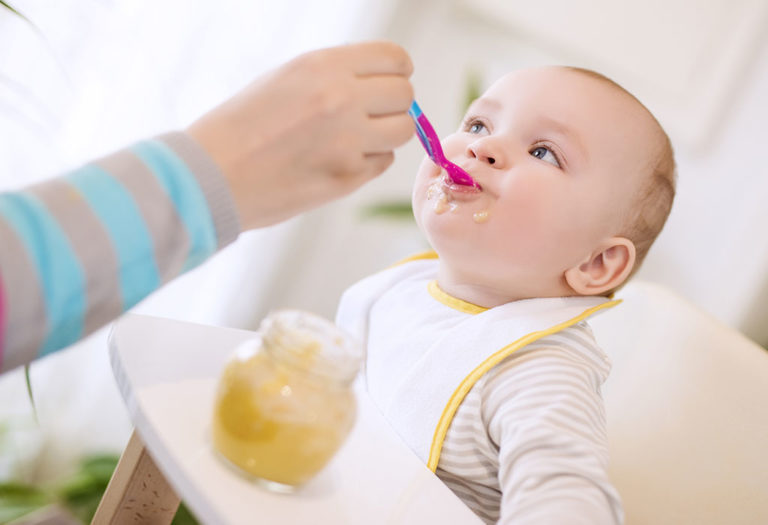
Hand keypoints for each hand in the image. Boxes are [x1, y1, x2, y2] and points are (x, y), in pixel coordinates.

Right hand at [188, 41, 413, 229]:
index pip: (395, 59)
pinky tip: (338, 160)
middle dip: (393, 103)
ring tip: (357, 138)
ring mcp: (348, 142)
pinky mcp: (347, 178)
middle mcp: (341, 99)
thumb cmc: (240, 126)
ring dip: (387, 133)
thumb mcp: (286, 78)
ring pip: (403, 130)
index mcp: (323, 66)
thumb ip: (335, 75)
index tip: (391, 80)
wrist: (210, 177)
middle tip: (372, 114)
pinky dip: (368, 161)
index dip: (397, 71)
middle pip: (405, 95)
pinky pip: (382, 162)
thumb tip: (381, 80)